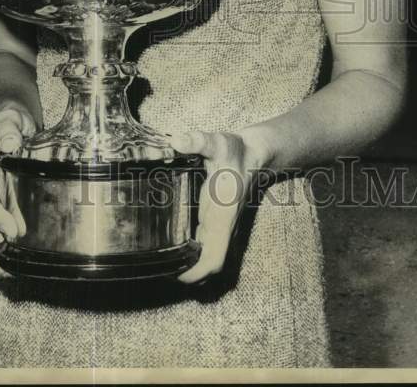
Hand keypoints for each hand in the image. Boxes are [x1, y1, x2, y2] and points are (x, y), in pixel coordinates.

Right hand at [0, 106, 35, 277]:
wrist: (10, 118)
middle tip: (6, 275)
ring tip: (19, 274)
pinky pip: (7, 227)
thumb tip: (10, 142)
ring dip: (0, 255)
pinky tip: (29, 256)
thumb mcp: (10, 118)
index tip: (14, 232)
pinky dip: (14, 244)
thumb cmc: (10, 118)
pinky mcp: (7, 202)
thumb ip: (8, 128)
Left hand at [168, 129, 265, 283]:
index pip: (214, 258)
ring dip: (191, 265)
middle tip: (162, 271)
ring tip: (165, 263)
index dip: (197, 273)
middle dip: (189, 275)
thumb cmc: (236, 150)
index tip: (177, 276)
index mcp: (223, 216)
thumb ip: (198, 141)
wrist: (254, 153)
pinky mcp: (216, 220)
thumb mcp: (217, 142)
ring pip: (207, 256)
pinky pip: (206, 244)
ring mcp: (220, 225)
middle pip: (209, 265)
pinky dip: (193, 251)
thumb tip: (177, 142)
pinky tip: (175, 244)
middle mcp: (222, 226)